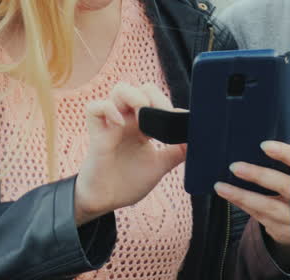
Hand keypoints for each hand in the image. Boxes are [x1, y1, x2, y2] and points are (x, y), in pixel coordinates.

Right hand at [74, 82, 186, 225]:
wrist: (106, 201)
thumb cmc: (128, 183)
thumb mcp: (159, 166)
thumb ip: (176, 152)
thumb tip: (195, 140)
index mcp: (141, 126)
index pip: (154, 99)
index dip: (167, 104)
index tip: (178, 120)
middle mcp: (127, 121)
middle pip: (138, 88)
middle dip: (154, 96)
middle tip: (162, 114)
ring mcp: (111, 125)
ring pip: (118, 90)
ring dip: (134, 96)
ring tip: (143, 113)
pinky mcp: (96, 134)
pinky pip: (94, 108)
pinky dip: (108, 109)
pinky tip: (120, 123)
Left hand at [214, 141, 289, 257]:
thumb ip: (288, 166)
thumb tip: (253, 147)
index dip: (286, 154)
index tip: (264, 146)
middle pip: (288, 187)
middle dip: (260, 176)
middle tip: (235, 167)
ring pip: (270, 206)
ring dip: (243, 195)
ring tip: (222, 186)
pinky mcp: (286, 231)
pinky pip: (260, 216)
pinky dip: (242, 204)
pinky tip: (229, 195)